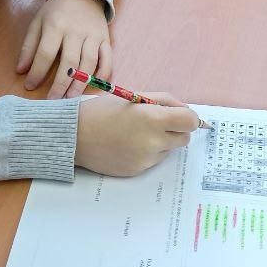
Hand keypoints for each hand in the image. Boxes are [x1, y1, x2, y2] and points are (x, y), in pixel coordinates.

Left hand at [17, 0, 110, 98]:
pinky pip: (107, 58)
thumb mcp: (37, 23)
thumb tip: (20, 71)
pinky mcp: (105, 39)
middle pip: (69, 62)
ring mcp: (93, 35)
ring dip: (81, 83)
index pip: (46, 53)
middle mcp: (76, 32)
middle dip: (61, 84)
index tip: (30, 87)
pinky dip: (103, 73)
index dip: (37, 72)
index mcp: (56, 26)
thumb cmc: (56, 11)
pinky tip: (96, 86)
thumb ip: (28, 47)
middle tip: (54, 101)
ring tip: (72, 99)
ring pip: (89, 63)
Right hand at [74, 93, 201, 175]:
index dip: (187, 117)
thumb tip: (185, 110)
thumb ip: (163, 101)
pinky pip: (153, 161)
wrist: (75, 136)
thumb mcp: (134, 96)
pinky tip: (128, 145)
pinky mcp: (137, 170)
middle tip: (157, 123)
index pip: (191, 121)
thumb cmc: (102, 111)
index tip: (178, 115)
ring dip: (161, 142)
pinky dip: (147, 153)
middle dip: (176, 130)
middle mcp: (153, 141)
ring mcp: (146, 159)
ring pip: (169, 150)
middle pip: (184, 138)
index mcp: (153, 118)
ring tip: (137, 134)